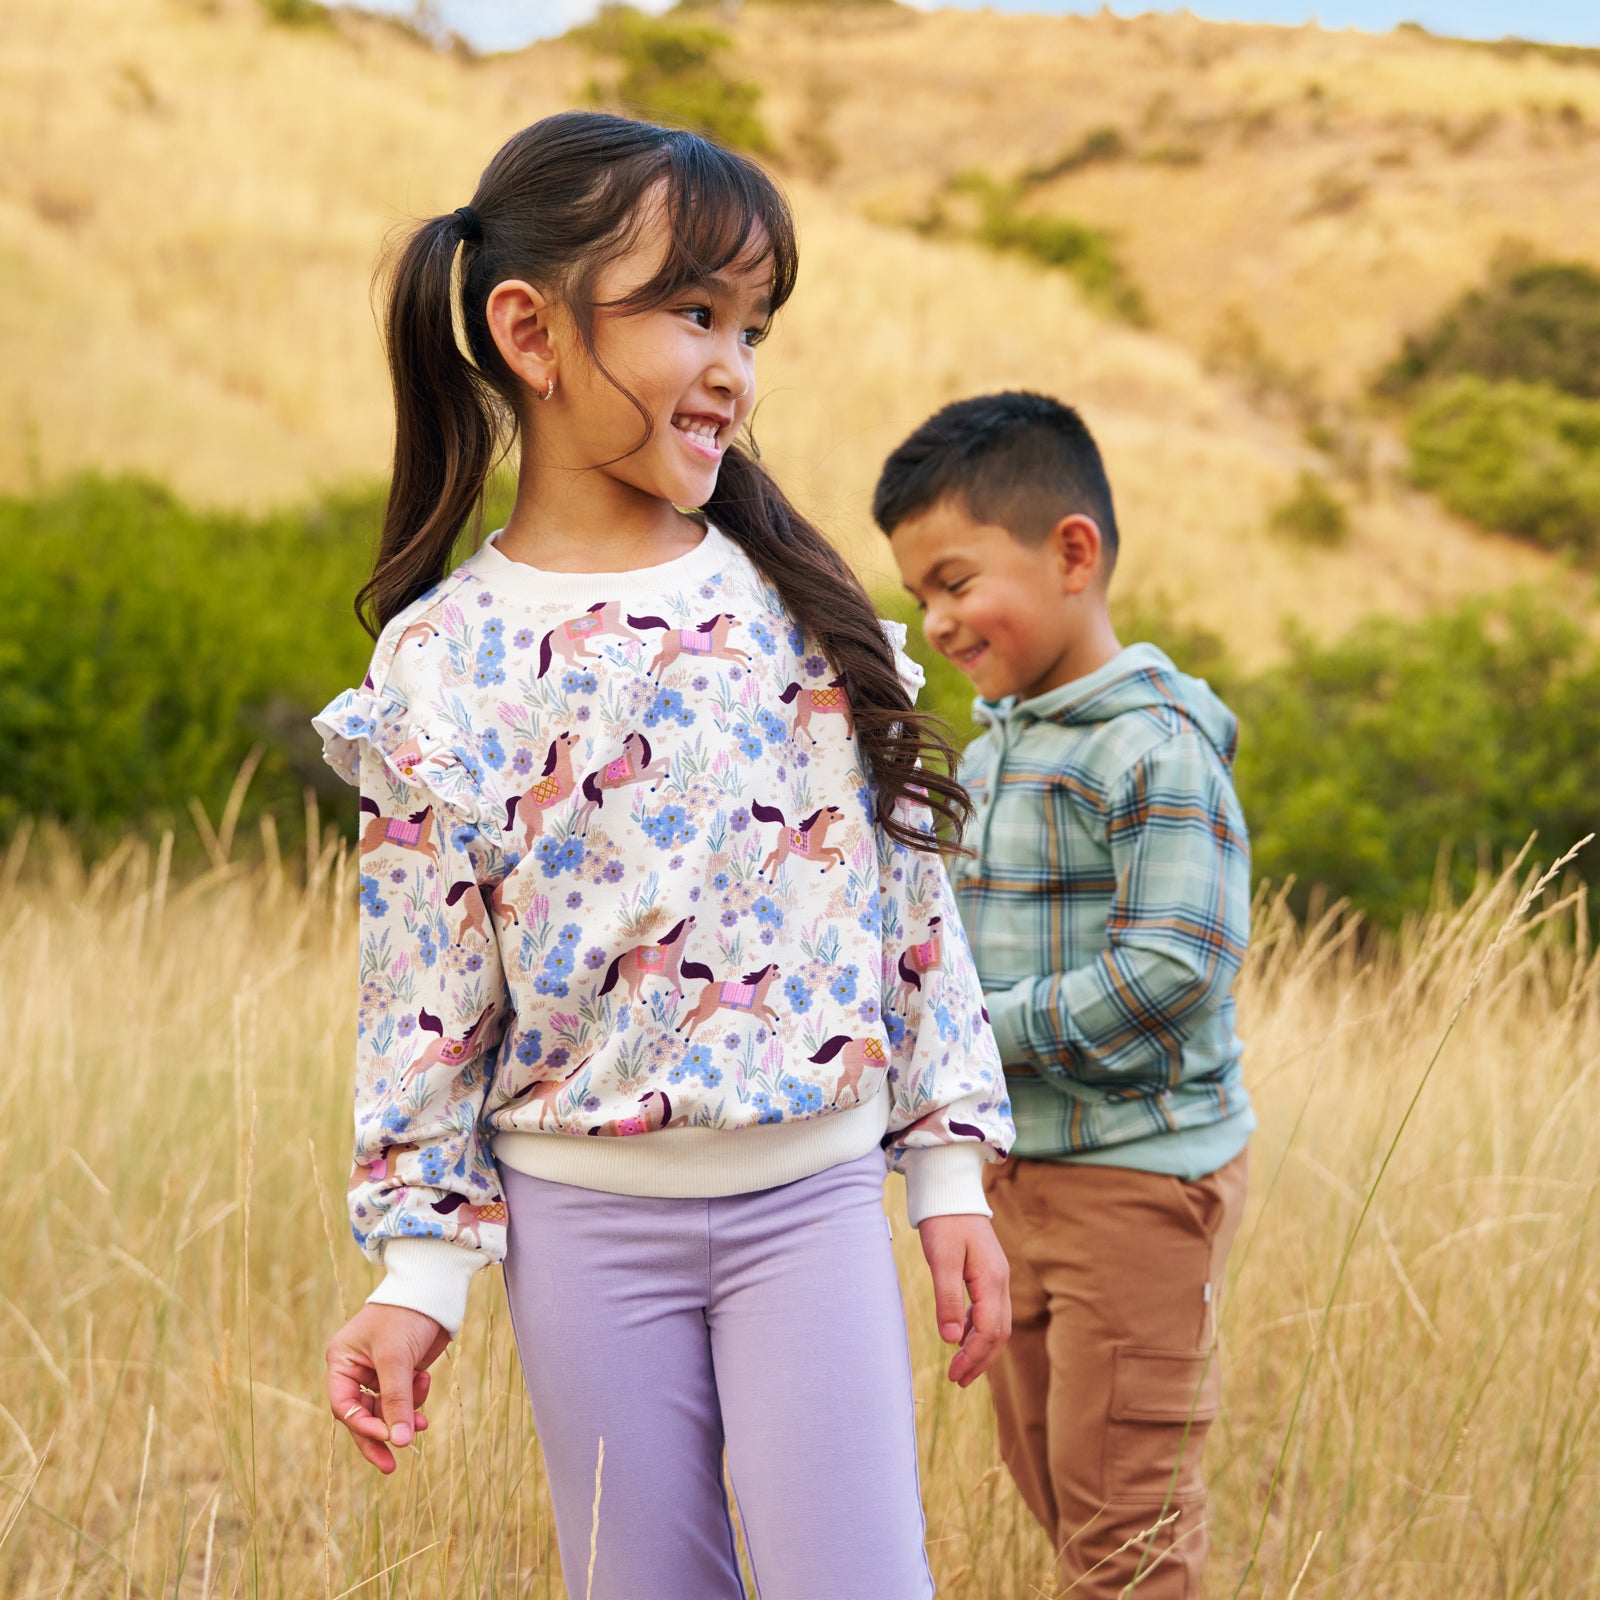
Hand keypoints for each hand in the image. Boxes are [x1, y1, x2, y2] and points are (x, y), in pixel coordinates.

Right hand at [325, 1303, 449, 1472]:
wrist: (434, 1289)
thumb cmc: (405, 1316)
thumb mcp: (396, 1359)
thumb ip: (396, 1402)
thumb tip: (400, 1443)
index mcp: (342, 1361)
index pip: (345, 1407)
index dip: (363, 1427)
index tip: (387, 1438)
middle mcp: (356, 1369)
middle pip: (362, 1416)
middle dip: (380, 1437)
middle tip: (392, 1466)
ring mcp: (379, 1371)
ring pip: (386, 1410)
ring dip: (404, 1416)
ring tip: (422, 1418)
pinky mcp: (401, 1371)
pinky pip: (403, 1399)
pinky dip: (414, 1401)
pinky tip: (425, 1381)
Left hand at [917, 1214, 1010, 1387]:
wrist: (950, 1191)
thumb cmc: (944, 1222)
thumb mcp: (940, 1259)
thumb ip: (946, 1298)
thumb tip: (950, 1338)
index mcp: (991, 1280)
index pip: (989, 1331)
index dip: (973, 1357)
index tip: (954, 1375)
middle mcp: (1000, 1281)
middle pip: (999, 1332)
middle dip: (981, 1360)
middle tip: (958, 1380)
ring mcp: (996, 1277)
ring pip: (997, 1323)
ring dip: (980, 1347)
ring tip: (960, 1367)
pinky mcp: (987, 1273)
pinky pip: (989, 1310)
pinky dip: (976, 1328)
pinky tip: (960, 1335)